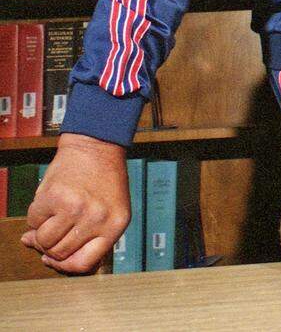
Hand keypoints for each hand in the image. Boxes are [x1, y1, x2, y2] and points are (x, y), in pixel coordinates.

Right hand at [21, 133, 129, 273]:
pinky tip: (46, 203)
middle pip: (60, 253)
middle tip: (48, 232)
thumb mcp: (111, 210)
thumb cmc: (103, 180)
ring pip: (43, 241)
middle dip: (48, 247)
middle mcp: (97, 219)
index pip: (85, 264)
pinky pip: (33, 220)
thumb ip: (87, 237)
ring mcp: (75, 208)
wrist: (97, 146)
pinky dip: (35, 215)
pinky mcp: (55, 197)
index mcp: (115, 226)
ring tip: (49, 217)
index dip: (64, 266)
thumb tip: (47, 257)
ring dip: (40, 232)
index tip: (53, 259)